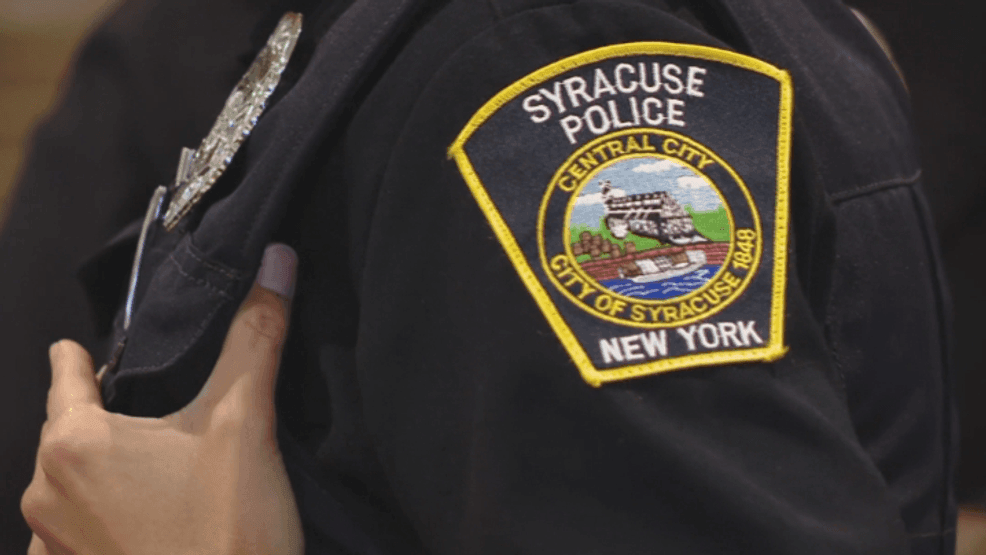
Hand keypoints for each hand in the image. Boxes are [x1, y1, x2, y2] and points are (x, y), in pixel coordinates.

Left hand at [21, 244, 302, 554]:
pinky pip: (75, 534)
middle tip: (162, 422)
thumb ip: (256, 336)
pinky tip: (147, 526)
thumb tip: (278, 260)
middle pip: (70, 431)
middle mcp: (45, 494)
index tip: (85, 349)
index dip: (80, 357)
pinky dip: (103, 521)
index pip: (66, 375)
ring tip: (161, 478)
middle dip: (109, 420)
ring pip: (72, 485)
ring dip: (106, 475)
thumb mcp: (246, 423)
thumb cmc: (228, 530)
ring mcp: (53, 546)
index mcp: (76, 443)